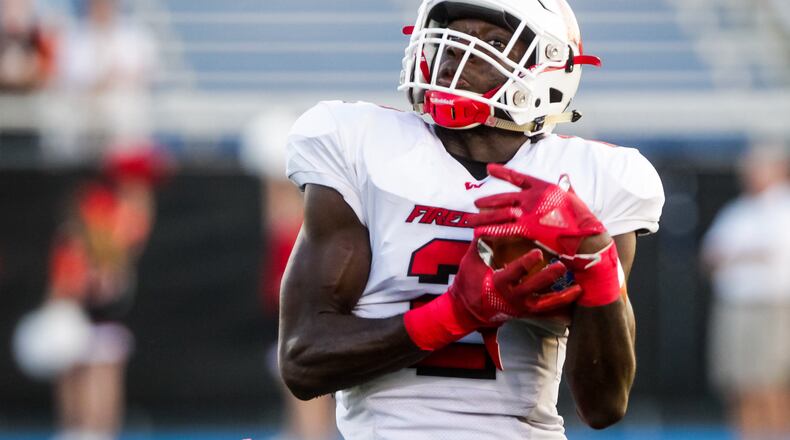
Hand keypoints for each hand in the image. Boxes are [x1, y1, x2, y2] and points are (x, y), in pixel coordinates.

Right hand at [404, 238, 581, 367]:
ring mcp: (521, 306)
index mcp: (496, 284)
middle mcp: (510, 297)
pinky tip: (577, 290)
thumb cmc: (469, 281)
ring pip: (543, 301)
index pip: (512, 274)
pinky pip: (547, 308)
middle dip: (546, 277)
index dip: (524, 264)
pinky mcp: (527, 311)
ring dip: (560, 292)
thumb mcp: (470, 260)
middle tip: (560, 265)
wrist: (468, 309)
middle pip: (531, 288)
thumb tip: (491, 218)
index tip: (537, 252)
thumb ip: (481, 242)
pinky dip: (563, 300)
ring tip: (576, 280)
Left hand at [473, 163, 606, 258]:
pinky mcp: (529, 229)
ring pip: (501, 213)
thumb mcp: (576, 197)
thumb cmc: (584, 219)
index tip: (489, 169)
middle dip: (488, 201)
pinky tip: (478, 232)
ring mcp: (530, 213)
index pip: (519, 177)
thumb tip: (564, 176)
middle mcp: (534, 197)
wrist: (589, 237)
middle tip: (475, 202)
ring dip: (483, 217)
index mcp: (544, 187)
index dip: (502, 172)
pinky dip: (490, 230)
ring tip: (469, 220)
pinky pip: (505, 229)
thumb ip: (567, 186)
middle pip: (505, 197)